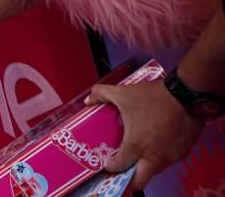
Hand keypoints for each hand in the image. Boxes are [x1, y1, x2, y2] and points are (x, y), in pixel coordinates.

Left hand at [85, 79, 203, 190]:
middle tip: (122, 168)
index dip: (110, 166)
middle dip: (128, 179)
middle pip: (140, 181)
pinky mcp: (183, 152)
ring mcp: (171, 157)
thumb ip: (101, 94)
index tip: (107, 162)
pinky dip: (159, 157)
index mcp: (137, 145)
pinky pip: (168, 161)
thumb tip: (89, 100)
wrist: (186, 94)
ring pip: (155, 171)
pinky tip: (154, 143)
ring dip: (145, 166)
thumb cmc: (155, 97)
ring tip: (137, 154)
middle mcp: (155, 157)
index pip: (119, 167)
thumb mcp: (122, 93)